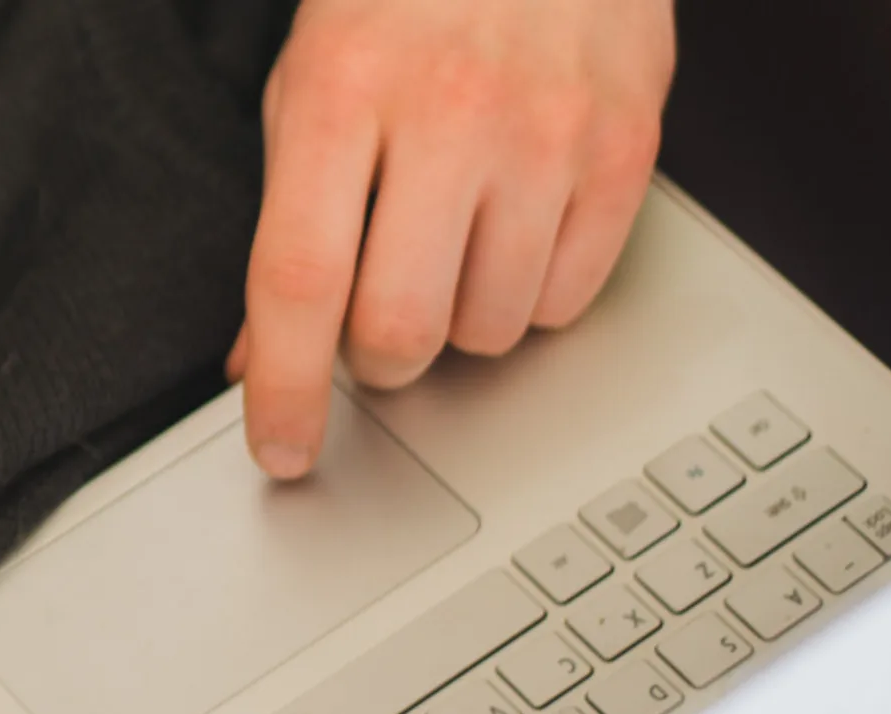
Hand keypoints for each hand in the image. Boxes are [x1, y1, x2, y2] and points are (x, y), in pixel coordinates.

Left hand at [227, 0, 675, 477]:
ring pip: (491, 328)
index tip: (282, 450)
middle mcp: (451, 114)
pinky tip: (512, 227)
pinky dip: (528, 293)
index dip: (287, 389)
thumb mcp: (309, 86)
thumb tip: (262, 358)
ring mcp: (549, 132)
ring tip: (450, 244)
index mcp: (342, 94)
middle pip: (403, 327)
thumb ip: (287, 223)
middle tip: (373, 319)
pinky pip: (568, 297)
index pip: (301, 282)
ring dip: (457, 321)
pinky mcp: (627, 146)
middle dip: (377, 358)